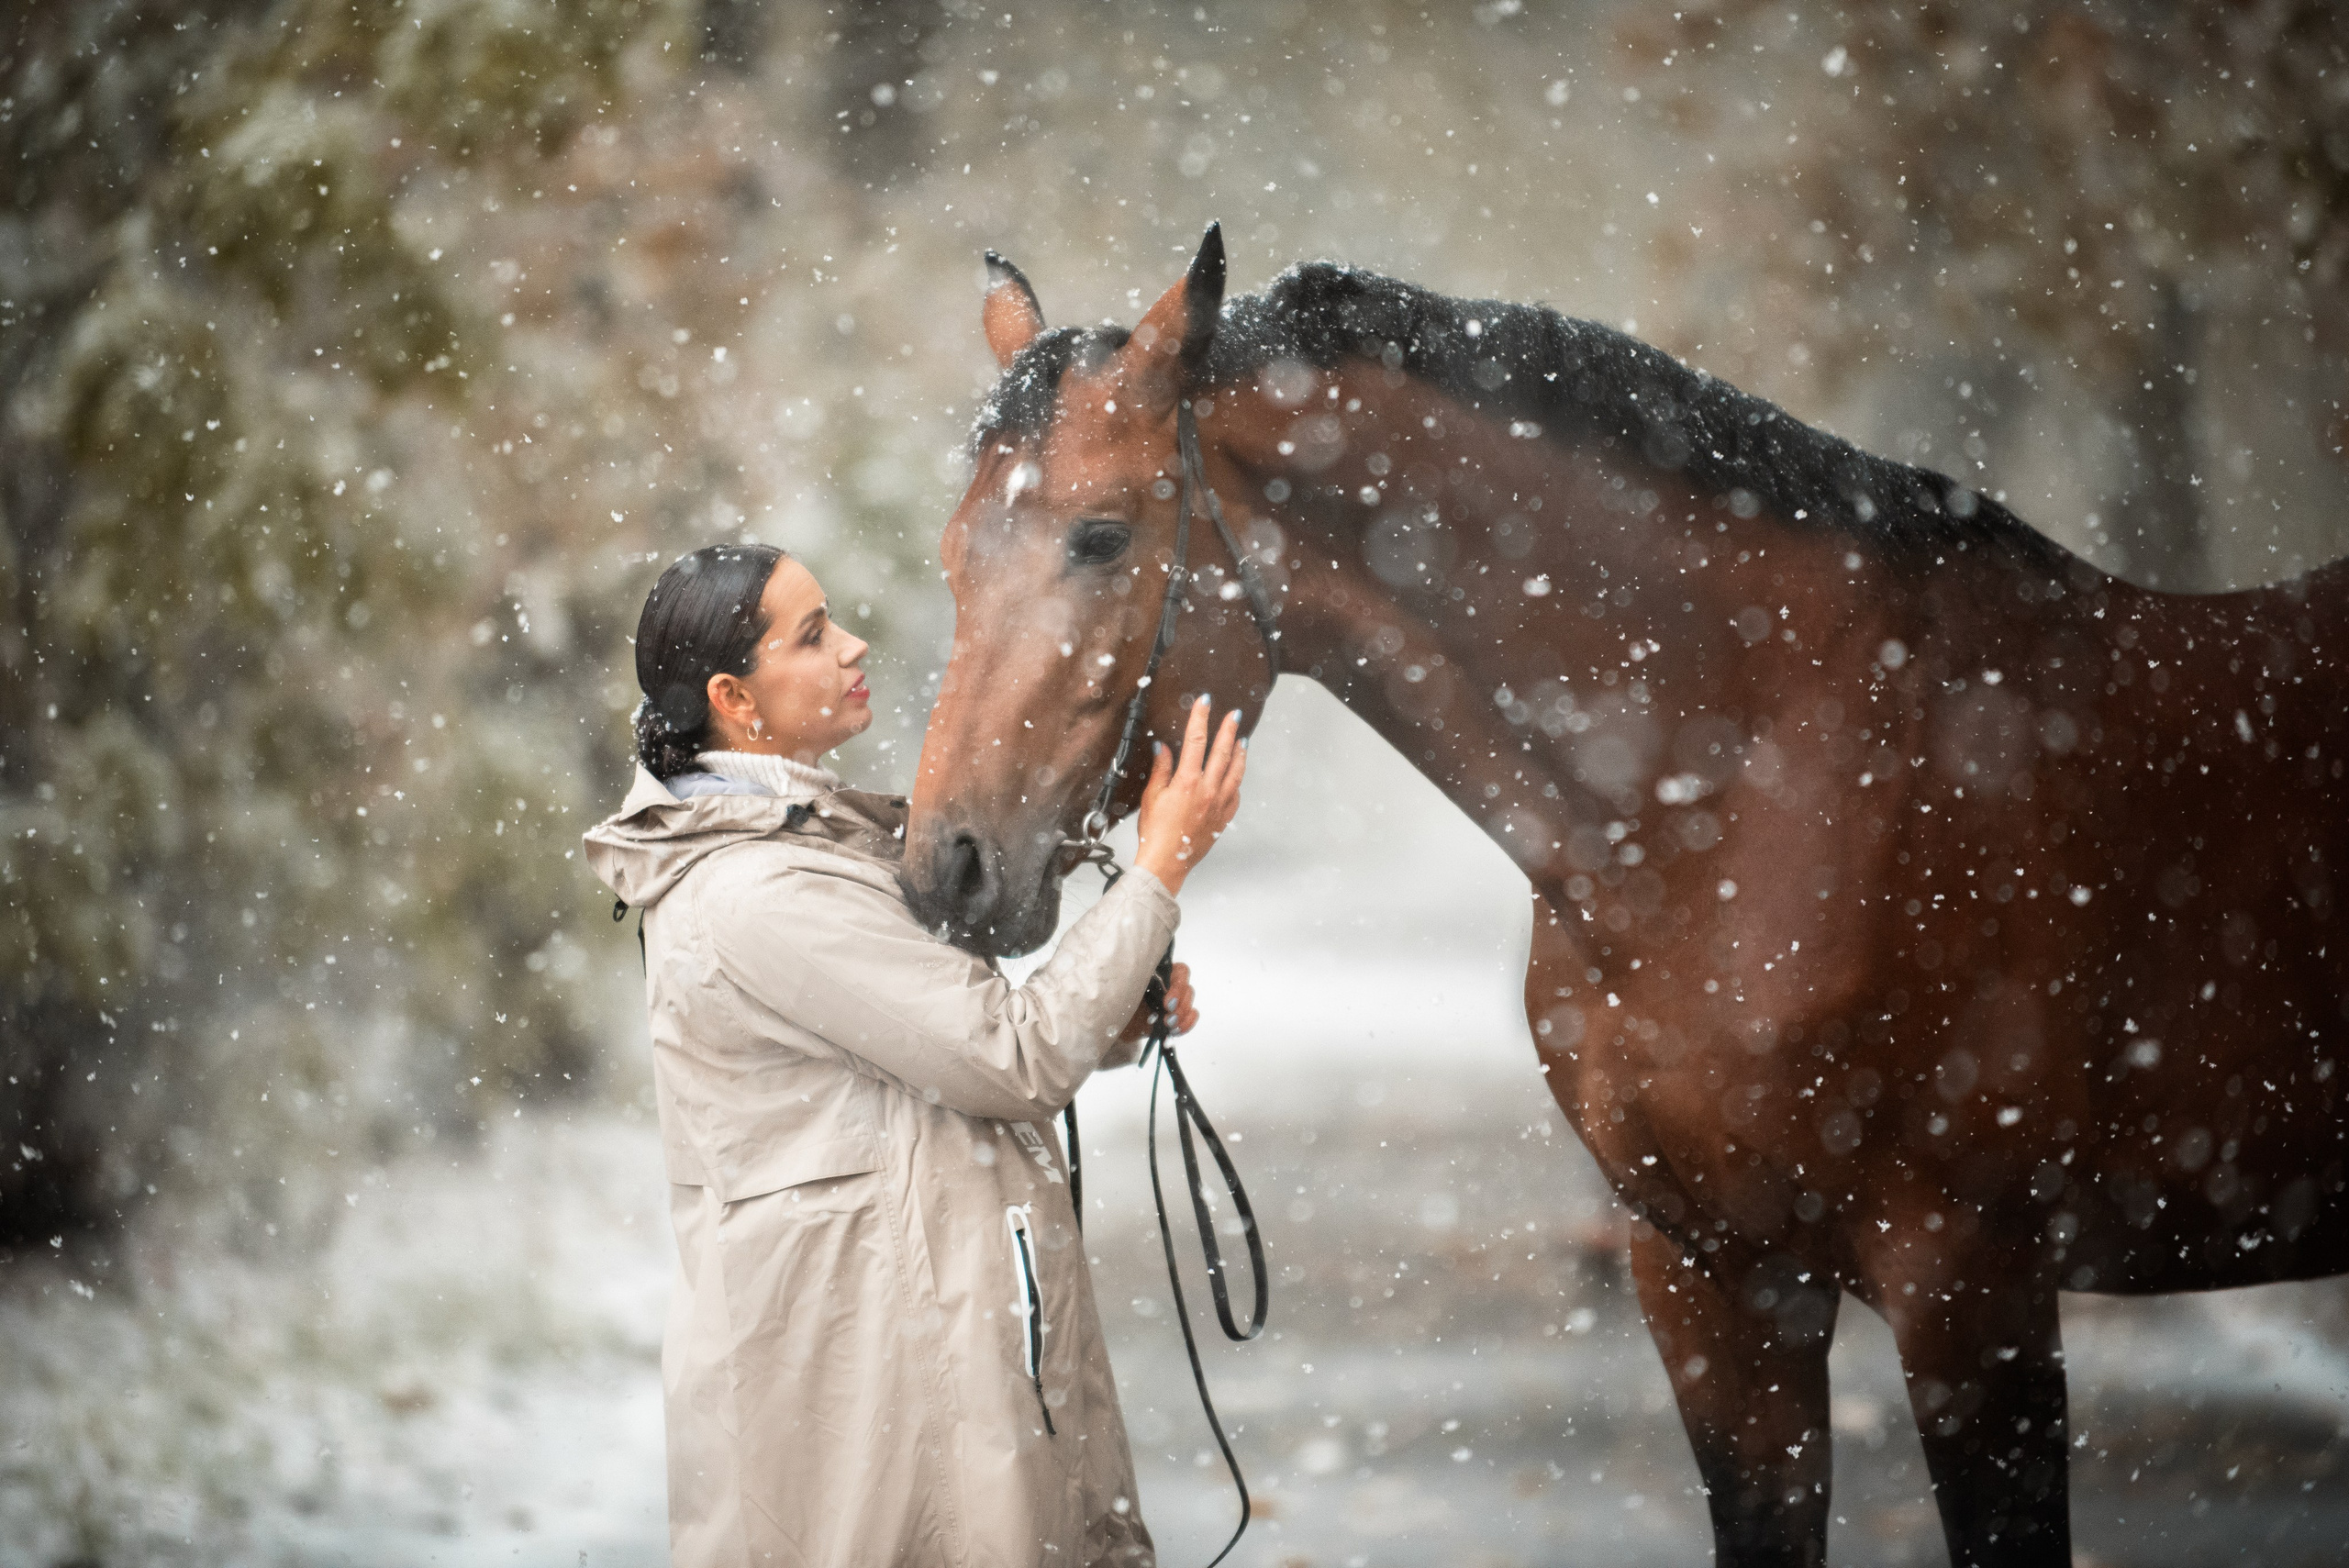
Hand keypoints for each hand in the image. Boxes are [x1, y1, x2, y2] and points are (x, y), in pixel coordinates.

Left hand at [1118, 961, 1195, 1043]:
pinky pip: (1189, 1017)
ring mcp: (1172, 1001)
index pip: (1179, 971)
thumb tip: (1141, 983)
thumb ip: (1130, 984)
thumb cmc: (1113, 1002)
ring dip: (1182, 1015)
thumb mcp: (1119, 991)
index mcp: (1156, 972)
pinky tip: (1175, 1031)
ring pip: (1189, 1002)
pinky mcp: (1174, 1018)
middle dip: (1180, 1003)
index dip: (1177, 986)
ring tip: (1169, 1025)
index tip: (1167, 1003)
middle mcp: (1167, 984)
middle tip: (1168, 1017)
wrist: (1110, 1022)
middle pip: (1186, 987)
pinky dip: (1186, 1024)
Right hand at [1133, 695, 1246, 895]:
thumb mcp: (1152, 796)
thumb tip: (1163, 748)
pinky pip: (1235, 794)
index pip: (1196, 740)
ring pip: (1236, 772)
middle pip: (1222, 752)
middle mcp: (1207, 790)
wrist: (1167, 862)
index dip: (1201, 718)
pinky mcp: (1224, 818)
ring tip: (1242, 740)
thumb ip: (1161, 769)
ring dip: (1240, 753)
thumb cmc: (1155, 833)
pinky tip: (1236, 774)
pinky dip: (1236, 780)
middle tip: (1234, 715)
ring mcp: (1219, 804)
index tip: (1205, 702)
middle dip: (1229, 730)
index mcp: (1187, 782)